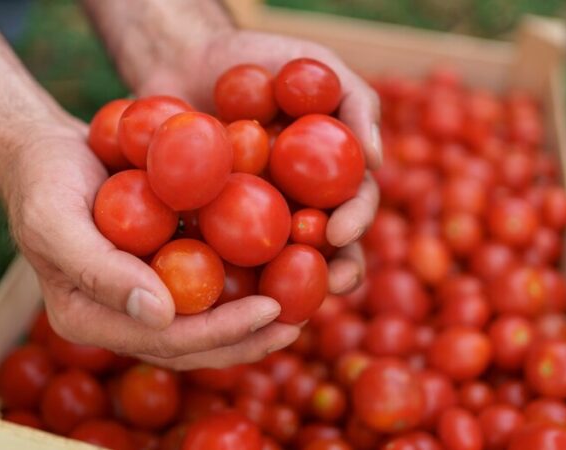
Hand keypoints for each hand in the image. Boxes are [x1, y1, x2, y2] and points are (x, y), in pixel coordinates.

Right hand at [4, 118, 299, 368]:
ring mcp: (144, 293)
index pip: (164, 341)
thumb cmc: (43, 182)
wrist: (45, 150)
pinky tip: (283, 267)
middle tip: (297, 322)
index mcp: (91, 319)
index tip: (269, 310)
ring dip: (253, 319)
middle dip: (247, 338)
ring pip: (205, 320)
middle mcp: (122, 316)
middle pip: (193, 343)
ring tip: (304, 307)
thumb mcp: (57, 222)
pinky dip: (244, 279)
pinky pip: (207, 282)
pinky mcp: (162, 267)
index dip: (219, 332)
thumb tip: (163, 316)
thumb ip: (100, 272)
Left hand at [136, 29, 380, 293]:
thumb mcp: (315, 64)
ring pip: (275, 266)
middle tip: (327, 285)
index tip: (339, 232)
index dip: (354, 223)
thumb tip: (377, 158)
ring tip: (277, 305)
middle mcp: (299, 205)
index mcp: (330, 176)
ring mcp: (254, 221)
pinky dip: (220, 276)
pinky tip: (213, 293)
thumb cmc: (261, 57)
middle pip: (324, 250)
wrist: (187, 58)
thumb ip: (355, 102)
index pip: (353, 206)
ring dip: (283, 289)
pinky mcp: (209, 227)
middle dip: (332, 273)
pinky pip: (216, 256)